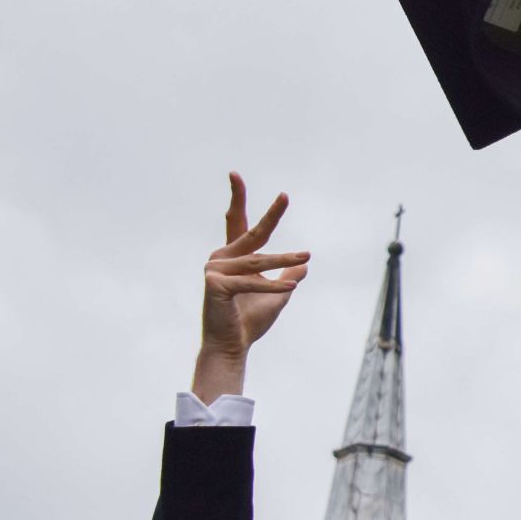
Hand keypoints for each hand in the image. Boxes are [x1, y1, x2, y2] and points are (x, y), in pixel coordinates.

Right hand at [192, 174, 308, 401]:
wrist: (233, 345)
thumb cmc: (250, 320)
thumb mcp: (278, 294)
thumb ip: (288, 275)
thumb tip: (304, 264)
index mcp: (232, 257)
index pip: (237, 223)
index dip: (237, 198)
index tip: (235, 174)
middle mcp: (221, 258)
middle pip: (252, 233)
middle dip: (270, 215)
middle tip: (285, 195)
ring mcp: (215, 270)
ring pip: (259, 261)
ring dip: (285, 260)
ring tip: (305, 254)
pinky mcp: (216, 285)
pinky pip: (252, 282)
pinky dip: (274, 285)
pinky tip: (292, 286)